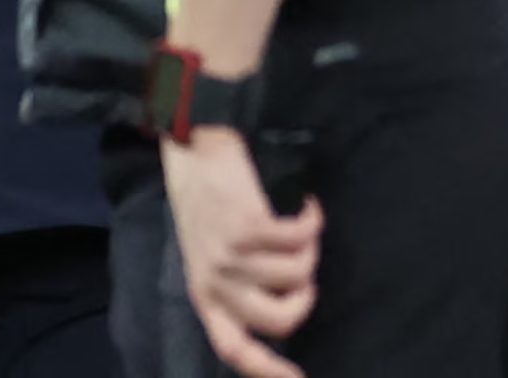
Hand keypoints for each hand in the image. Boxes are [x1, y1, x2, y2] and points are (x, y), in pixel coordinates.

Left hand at [162, 129, 321, 377]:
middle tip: (303, 269)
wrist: (195, 152)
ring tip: (297, 228)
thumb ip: (236, 290)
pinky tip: (307, 207)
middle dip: (306, 296)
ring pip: (298, 276)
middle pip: (282, 320)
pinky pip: (301, 239)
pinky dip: (312, 221)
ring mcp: (228, 255)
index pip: (233, 349)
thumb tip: (284, 315)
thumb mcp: (210, 257)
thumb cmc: (209, 206)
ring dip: (309, 251)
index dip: (268, 372)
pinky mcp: (246, 226)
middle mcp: (214, 282)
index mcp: (205, 296)